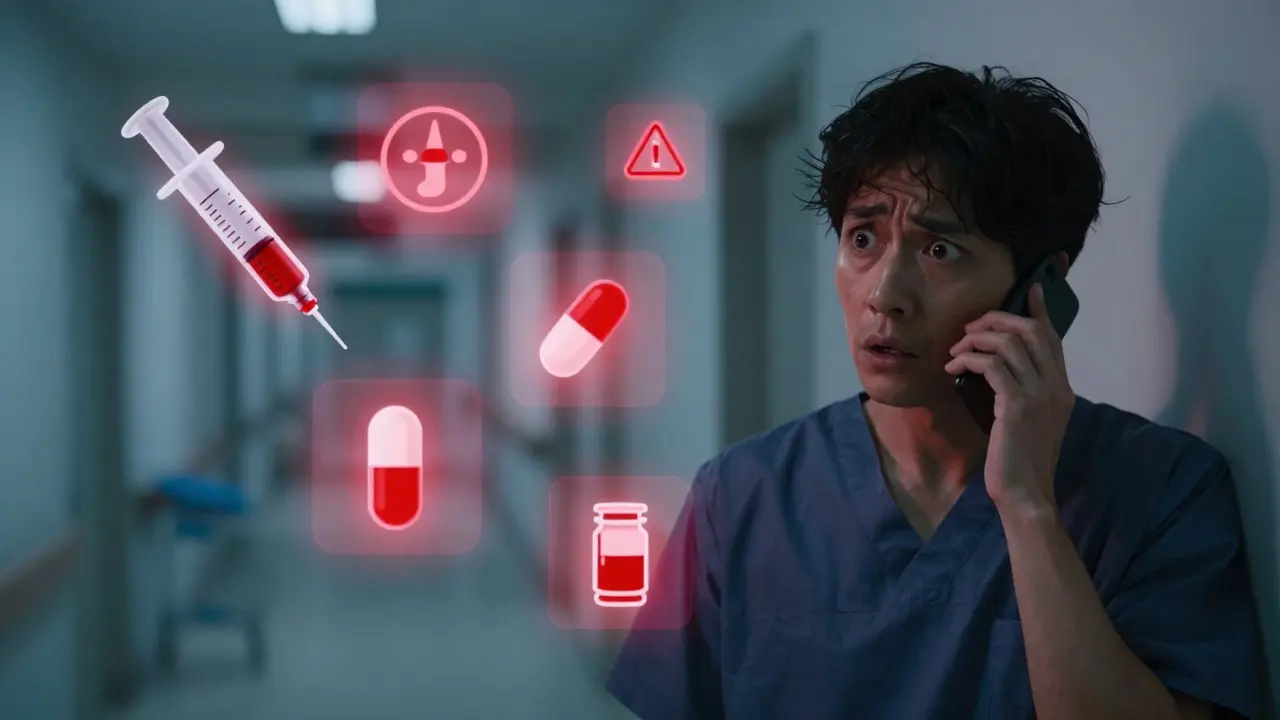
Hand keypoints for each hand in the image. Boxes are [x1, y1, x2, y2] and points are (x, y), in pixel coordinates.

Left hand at [945, 284, 1074, 511]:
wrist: (1026, 494)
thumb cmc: (1021, 461)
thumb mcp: (1031, 422)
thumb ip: (1026, 393)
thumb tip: (1000, 369)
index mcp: (1063, 389)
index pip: (1053, 338)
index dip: (1040, 311)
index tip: (1030, 289)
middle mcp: (1057, 387)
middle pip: (1032, 331)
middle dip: (997, 321)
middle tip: (970, 329)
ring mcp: (1039, 395)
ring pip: (1010, 343)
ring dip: (976, 340)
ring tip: (956, 352)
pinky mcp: (1017, 406)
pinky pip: (992, 365)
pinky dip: (969, 359)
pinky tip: (954, 368)